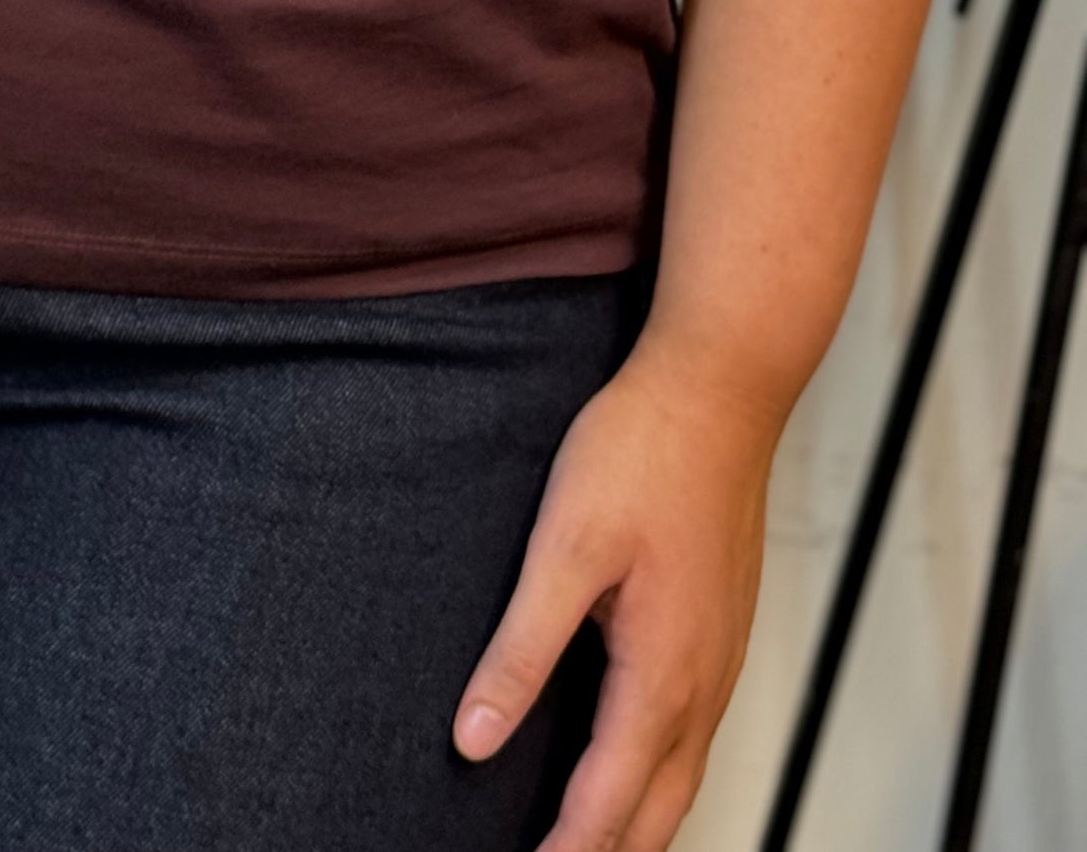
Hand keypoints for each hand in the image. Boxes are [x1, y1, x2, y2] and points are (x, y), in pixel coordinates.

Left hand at [450, 328, 785, 849]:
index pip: (608, 802)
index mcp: (662, 673)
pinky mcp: (722, 628)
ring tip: (586, 842)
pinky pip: (695, 731)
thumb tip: (475, 739)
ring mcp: (721, 656)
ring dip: (636, 822)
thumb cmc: (642, 452)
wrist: (720, 389)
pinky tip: (631, 761)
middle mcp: (703, 681)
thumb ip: (522, 649)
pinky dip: (659, 773)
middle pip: (657, 810)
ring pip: (682, 775)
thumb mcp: (564, 547)